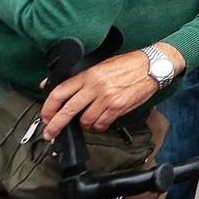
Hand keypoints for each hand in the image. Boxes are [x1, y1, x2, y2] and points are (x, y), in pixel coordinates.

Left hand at [41, 45, 179, 136]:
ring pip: (85, 120)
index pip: (60, 92)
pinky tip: (101, 121)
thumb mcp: (100, 65)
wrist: (152, 66)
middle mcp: (95, 87)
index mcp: (89, 75)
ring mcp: (107, 98)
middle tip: (50, 134)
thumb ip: (79, 77)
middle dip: (56, 125)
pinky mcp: (118, 107)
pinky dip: (99, 126)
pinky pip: (101, 124)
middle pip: (68, 110)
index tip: (46, 116)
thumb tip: (52, 85)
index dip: (49, 107)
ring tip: (88, 121)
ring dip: (84, 124)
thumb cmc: (128, 64)